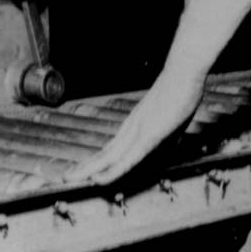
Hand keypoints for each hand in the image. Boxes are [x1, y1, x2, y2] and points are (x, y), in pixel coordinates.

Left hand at [64, 69, 203, 184]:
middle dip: (85, 167)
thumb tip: (169, 143)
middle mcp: (131, 128)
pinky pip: (128, 158)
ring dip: (89, 169)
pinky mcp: (148, 135)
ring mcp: (137, 131)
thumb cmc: (180, 93)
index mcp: (135, 126)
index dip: (98, 161)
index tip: (84, 170)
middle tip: (66, 176)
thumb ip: (168, 133)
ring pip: (109, 157)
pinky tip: (100, 178)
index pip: (112, 148)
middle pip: (104, 153)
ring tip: (70, 178)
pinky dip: (113, 171)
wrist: (183, 73)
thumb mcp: (174, 121)